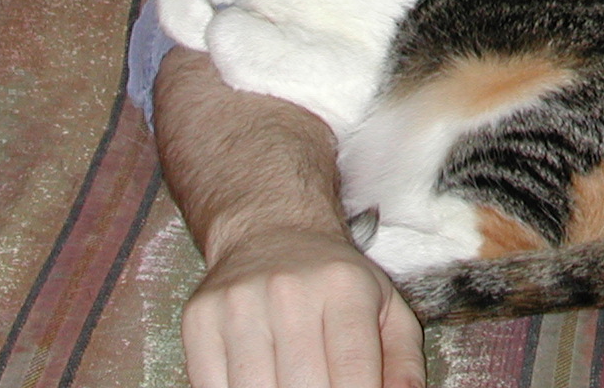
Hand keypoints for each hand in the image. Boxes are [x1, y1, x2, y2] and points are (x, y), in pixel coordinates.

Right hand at [183, 228, 425, 387]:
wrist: (272, 230)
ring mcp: (240, 305)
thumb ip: (403, 362)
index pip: (353, 374)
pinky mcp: (200, 320)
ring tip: (292, 383)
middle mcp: (289, 293)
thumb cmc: (334, 283)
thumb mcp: (385, 307)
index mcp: (344, 289)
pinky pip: (212, 387)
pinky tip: (260, 381)